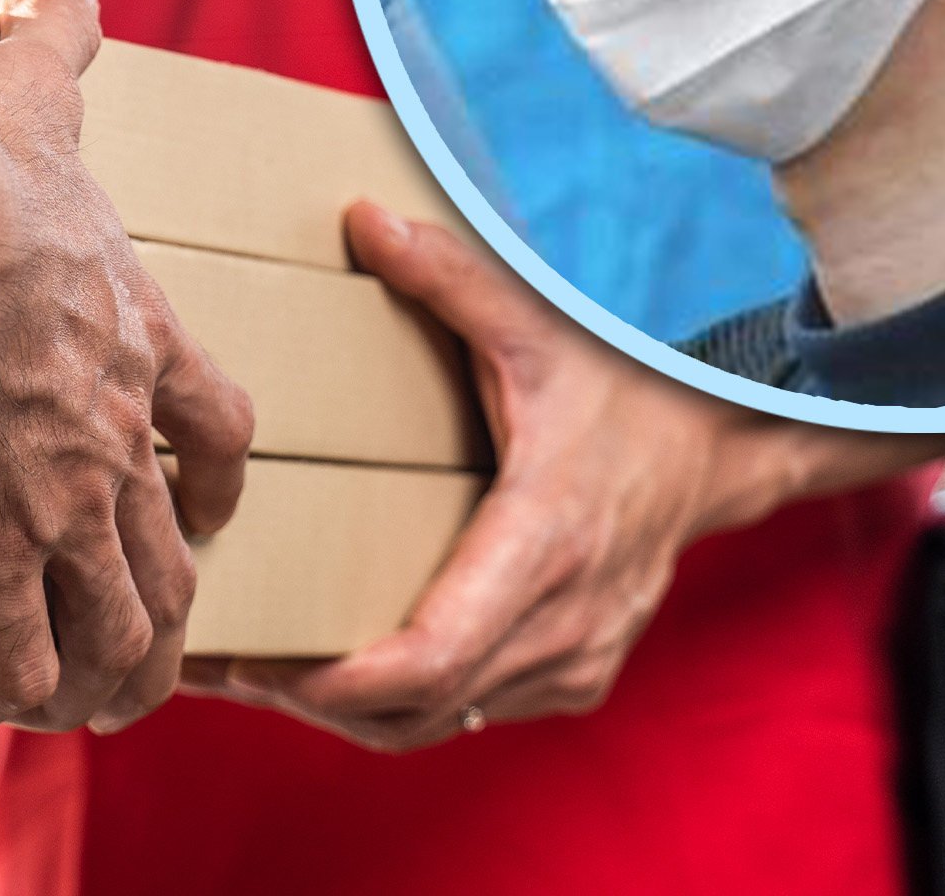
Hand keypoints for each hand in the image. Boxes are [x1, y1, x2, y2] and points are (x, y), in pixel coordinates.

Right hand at [0, 0, 255, 738]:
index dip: (219, 479)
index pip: (218, 424)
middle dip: (163, 620)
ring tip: (53, 706)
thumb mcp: (26, 89)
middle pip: (173, 558)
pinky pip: (10, 658)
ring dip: (93, 682)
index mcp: (133, 334)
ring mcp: (59, 499)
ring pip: (115, 629)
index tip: (210, 509)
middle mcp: (112, 431)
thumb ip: (53, 35)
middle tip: (135, 654)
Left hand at [183, 201, 944, 750]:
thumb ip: (451, 277)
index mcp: (545, 542)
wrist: (720, 451)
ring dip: (349, 712)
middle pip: (418, 711)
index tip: (261, 663)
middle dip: (313, 698)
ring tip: (259, 671)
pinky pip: (472, 715)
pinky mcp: (573, 677)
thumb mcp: (539, 326)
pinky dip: (402, 707)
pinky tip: (336, 669)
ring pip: (441, 725)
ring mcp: (573, 662)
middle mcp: (563, 622)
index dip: (340, 680)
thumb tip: (363, 219)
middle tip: (224, 662)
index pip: (433, 657)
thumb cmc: (622, 389)